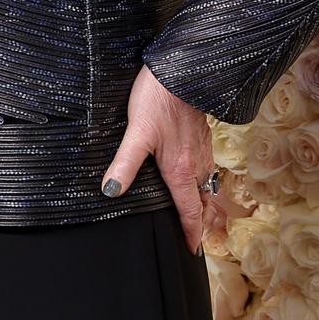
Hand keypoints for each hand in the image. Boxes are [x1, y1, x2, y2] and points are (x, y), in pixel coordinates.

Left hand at [101, 64, 214, 253]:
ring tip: (198, 215)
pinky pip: (207, 168)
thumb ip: (125, 163)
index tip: (192, 249)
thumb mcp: (137, 133)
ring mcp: (202, 150)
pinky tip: (194, 177)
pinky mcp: (202, 136)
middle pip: (203, 202)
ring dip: (204, 203)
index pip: (189, 210)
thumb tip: (111, 192)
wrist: (183, 70)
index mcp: (181, 169)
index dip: (191, 232)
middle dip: (201, 222)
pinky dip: (204, 182)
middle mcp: (196, 164)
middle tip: (196, 239)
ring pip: (207, 185)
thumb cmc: (159, 98)